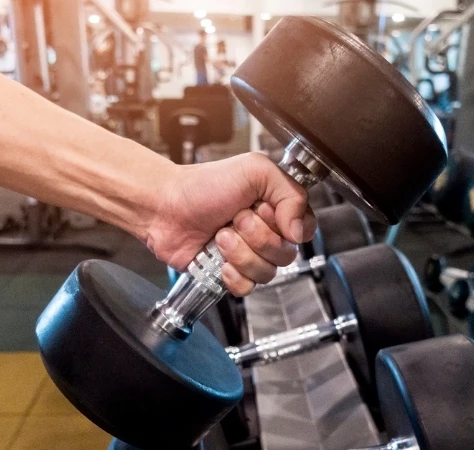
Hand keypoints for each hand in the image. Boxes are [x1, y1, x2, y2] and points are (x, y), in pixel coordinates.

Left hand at [147, 152, 316, 295]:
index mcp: (277, 208)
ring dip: (241, 253)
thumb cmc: (204, 185)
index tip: (264, 209)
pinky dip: (233, 276)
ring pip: (267, 273)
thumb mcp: (256, 170)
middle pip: (287, 254)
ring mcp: (249, 255)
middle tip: (235, 218)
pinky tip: (220, 261)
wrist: (166, 207)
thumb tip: (300, 231)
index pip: (306, 229)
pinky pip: (248, 288)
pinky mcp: (231, 274)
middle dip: (257, 236)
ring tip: (221, 235)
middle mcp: (267, 233)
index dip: (287, 225)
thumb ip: (291, 193)